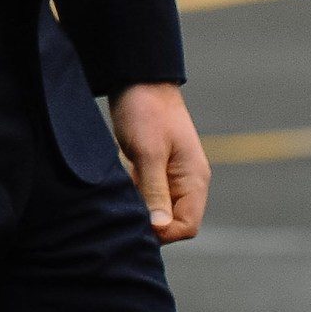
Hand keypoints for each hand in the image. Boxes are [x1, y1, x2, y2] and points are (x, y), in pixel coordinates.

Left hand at [110, 82, 208, 243]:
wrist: (137, 79)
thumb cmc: (146, 112)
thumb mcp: (148, 152)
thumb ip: (155, 190)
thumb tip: (159, 228)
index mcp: (194, 181)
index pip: (187, 226)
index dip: (163, 232)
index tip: (135, 222)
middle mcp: (185, 182)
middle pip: (172, 221)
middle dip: (149, 222)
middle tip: (122, 212)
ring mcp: (170, 175)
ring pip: (157, 208)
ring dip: (139, 208)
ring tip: (117, 198)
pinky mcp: (152, 167)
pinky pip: (146, 193)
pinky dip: (133, 194)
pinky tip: (116, 187)